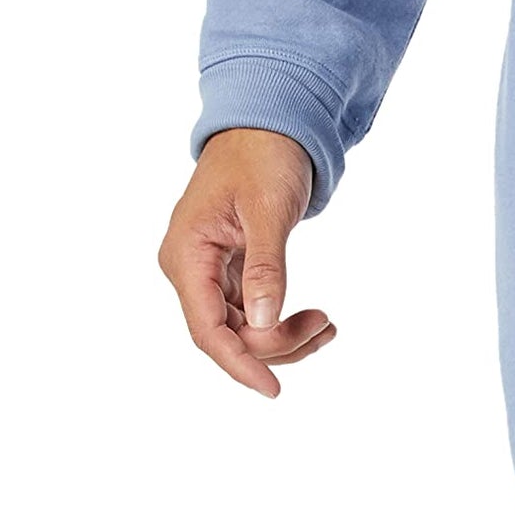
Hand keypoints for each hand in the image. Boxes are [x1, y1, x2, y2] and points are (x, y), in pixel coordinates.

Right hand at [158, 130, 334, 397]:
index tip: (274, 389)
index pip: (207, 329)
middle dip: (277, 344)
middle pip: (229, 336)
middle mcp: (190, 269)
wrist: (267, 124)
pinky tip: (317, 320)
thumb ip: (265, 267)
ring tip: (328, 323)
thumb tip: (266, 322)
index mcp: (186, 255)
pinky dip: (285, 323)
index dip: (239, 364)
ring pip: (244, 331)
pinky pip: (255, 315)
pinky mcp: (230, 274)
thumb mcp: (268, 210)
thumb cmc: (262, 157)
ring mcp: (209, 273)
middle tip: (325, 324)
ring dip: (286, 338)